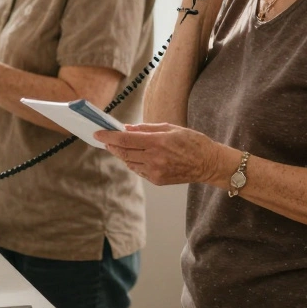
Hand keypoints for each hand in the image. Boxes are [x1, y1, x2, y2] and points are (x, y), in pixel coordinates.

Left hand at [97, 122, 234, 186]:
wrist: (208, 164)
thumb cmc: (192, 142)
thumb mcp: (171, 128)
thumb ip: (147, 128)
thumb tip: (127, 128)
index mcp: (158, 142)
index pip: (126, 139)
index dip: (109, 136)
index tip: (98, 133)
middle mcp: (154, 158)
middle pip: (124, 152)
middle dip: (112, 145)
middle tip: (104, 139)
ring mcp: (155, 171)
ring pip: (129, 162)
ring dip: (121, 154)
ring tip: (116, 146)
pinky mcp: (157, 180)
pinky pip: (138, 170)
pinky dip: (132, 162)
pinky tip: (133, 156)